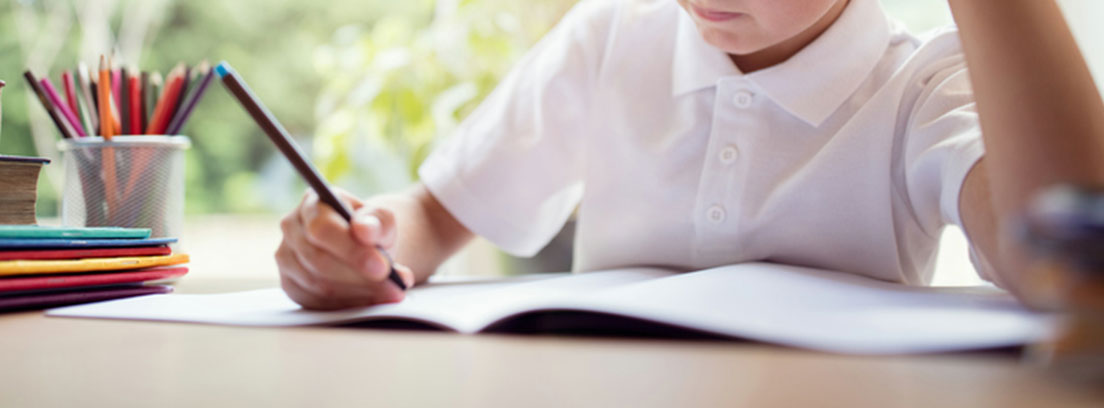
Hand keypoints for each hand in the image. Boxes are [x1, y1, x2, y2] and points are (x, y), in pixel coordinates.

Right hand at [276, 189, 415, 309]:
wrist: (363, 246)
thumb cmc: (370, 229)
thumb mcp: (381, 219)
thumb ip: (377, 221)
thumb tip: (364, 230)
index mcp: (313, 203)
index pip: (323, 229)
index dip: (352, 251)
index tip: (382, 268)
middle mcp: (292, 228)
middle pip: (319, 260)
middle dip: (360, 277)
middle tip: (394, 286)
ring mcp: (287, 257)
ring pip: (318, 284)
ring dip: (358, 293)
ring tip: (391, 292)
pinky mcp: (291, 284)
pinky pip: (316, 302)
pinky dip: (348, 304)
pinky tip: (372, 300)